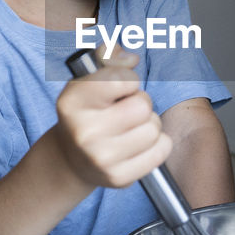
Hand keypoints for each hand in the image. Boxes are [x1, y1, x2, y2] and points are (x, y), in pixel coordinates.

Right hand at [54, 48, 171, 188]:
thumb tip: (131, 59)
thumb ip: (109, 56)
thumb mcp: (88, 79)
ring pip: (154, 128)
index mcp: (71, 102)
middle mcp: (83, 131)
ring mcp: (100, 158)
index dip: (128, 80)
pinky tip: (139, 145)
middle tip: (125, 111)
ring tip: (130, 128)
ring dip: (149, 124)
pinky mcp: (118, 177)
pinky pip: (162, 150)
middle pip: (143, 105)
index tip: (118, 88)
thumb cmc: (88, 112)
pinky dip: (158, 144)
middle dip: (140, 103)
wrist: (72, 159)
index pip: (122, 79)